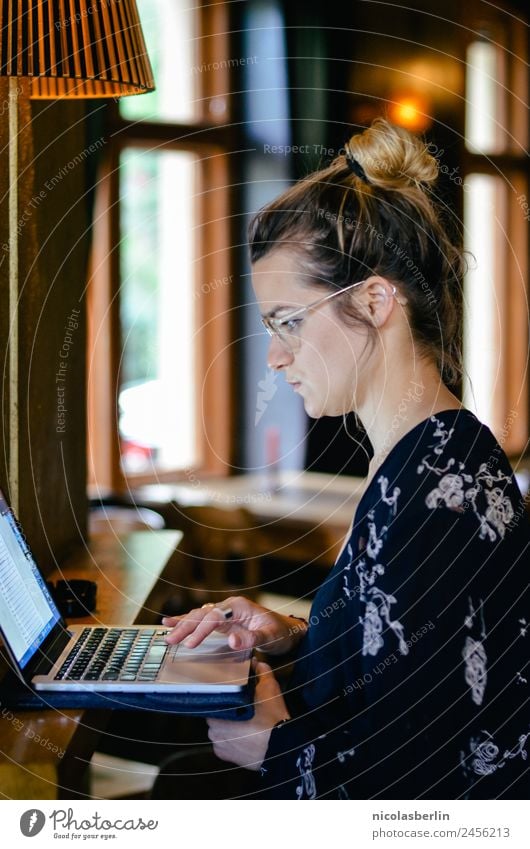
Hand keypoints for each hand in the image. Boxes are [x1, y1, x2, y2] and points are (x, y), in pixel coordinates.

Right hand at [162, 596, 306, 654]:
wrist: (289, 631)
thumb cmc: (281, 633)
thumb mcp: (270, 637)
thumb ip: (252, 639)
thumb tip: (232, 640)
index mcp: (239, 607)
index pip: (214, 617)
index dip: (200, 630)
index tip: (189, 644)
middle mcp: (230, 606)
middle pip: (202, 614)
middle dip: (185, 626)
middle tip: (169, 639)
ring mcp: (226, 613)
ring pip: (200, 615)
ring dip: (183, 623)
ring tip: (165, 629)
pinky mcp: (225, 621)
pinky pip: (203, 620)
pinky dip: (188, 622)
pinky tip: (173, 623)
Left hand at [207, 659, 289, 770]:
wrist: (281, 747)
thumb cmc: (272, 716)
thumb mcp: (269, 688)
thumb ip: (261, 671)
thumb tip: (255, 661)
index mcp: (219, 708)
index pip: (215, 699)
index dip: (225, 697)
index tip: (234, 697)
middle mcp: (212, 727)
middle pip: (215, 714)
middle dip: (226, 712)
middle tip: (241, 709)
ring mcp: (217, 743)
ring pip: (218, 730)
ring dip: (226, 727)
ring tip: (243, 724)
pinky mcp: (223, 756)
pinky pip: (223, 745)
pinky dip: (230, 741)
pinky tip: (242, 737)